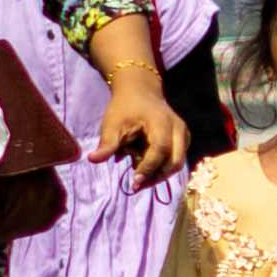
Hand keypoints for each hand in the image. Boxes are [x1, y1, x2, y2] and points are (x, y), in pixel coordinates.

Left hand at [93, 60, 190, 185]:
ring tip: (138, 176)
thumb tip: (92, 160)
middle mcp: (178, 129)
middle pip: (175, 162)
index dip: (148, 168)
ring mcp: (183, 134)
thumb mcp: (112, 124)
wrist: (140, 91)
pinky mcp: (183, 139)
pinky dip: (161, 167)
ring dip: (159, 174)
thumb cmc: (124, 107)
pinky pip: (176, 159)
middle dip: (156, 177)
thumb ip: (106, 144)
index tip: (134, 183)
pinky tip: (144, 165)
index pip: (160, 150)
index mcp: (162, 122)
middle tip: (136, 186)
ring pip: (177, 163)